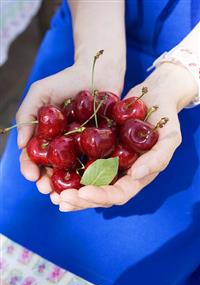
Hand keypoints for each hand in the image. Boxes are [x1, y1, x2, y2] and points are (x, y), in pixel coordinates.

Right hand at [17, 60, 124, 190]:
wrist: (97, 72)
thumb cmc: (66, 80)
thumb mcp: (40, 92)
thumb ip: (27, 115)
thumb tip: (22, 145)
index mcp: (46, 137)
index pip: (34, 157)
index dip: (30, 167)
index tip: (31, 176)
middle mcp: (63, 146)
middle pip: (53, 169)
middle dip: (47, 181)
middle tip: (47, 190)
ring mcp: (82, 148)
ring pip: (74, 171)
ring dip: (68, 185)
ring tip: (66, 194)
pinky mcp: (102, 147)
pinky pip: (97, 163)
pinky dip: (93, 175)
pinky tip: (91, 184)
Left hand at [57, 63, 196, 210]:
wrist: (154, 98)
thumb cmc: (166, 118)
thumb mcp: (170, 137)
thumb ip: (158, 158)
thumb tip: (135, 175)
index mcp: (137, 176)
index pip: (119, 194)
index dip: (102, 196)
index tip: (84, 193)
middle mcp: (121, 173)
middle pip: (100, 194)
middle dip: (81, 200)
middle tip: (61, 199)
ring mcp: (108, 162)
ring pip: (88, 183)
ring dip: (71, 192)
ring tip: (53, 195)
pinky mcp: (98, 149)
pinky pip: (82, 163)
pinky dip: (68, 171)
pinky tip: (53, 172)